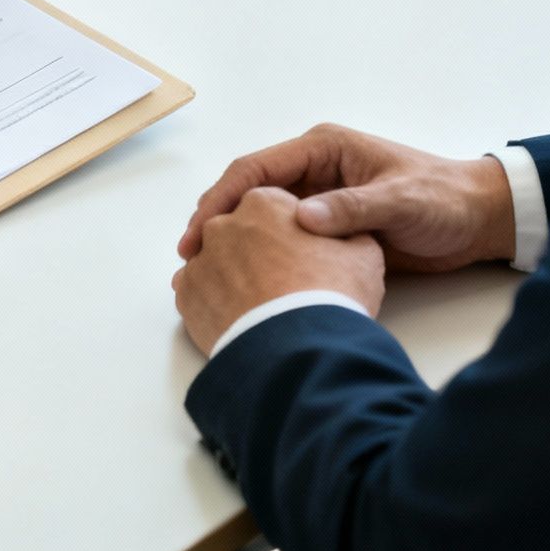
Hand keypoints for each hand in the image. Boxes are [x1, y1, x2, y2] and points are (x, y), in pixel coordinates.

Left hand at [174, 188, 385, 352]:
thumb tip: (341, 235)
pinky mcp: (187, 296)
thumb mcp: (362, 251)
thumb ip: (345, 231)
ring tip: (262, 306)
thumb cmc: (332, 293)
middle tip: (282, 282)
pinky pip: (199, 293)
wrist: (299, 348)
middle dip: (257, 252)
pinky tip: (240, 318)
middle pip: (240, 233)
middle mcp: (224, 224)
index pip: (273, 207)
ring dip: (234, 278)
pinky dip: (215, 303)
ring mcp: (201, 260)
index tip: (301, 252)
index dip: (290, 231)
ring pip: (217, 263)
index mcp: (264, 202)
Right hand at [177, 124, 515, 274]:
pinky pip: (284, 242)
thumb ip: (353, 208)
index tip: (200, 229)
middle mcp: (314, 171)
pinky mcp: (329, 230)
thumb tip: (302, 218)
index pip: (256, 169)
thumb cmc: (444, 199)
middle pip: (248, 194)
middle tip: (189, 257)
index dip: (222, 198)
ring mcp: (319, 201)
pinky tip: (244, 281)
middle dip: (216, 222)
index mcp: (324, 149)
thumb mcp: (401, 200)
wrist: (479, 221)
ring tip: (204, 272)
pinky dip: (261, 258)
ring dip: (234, 242)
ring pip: (261, 220)